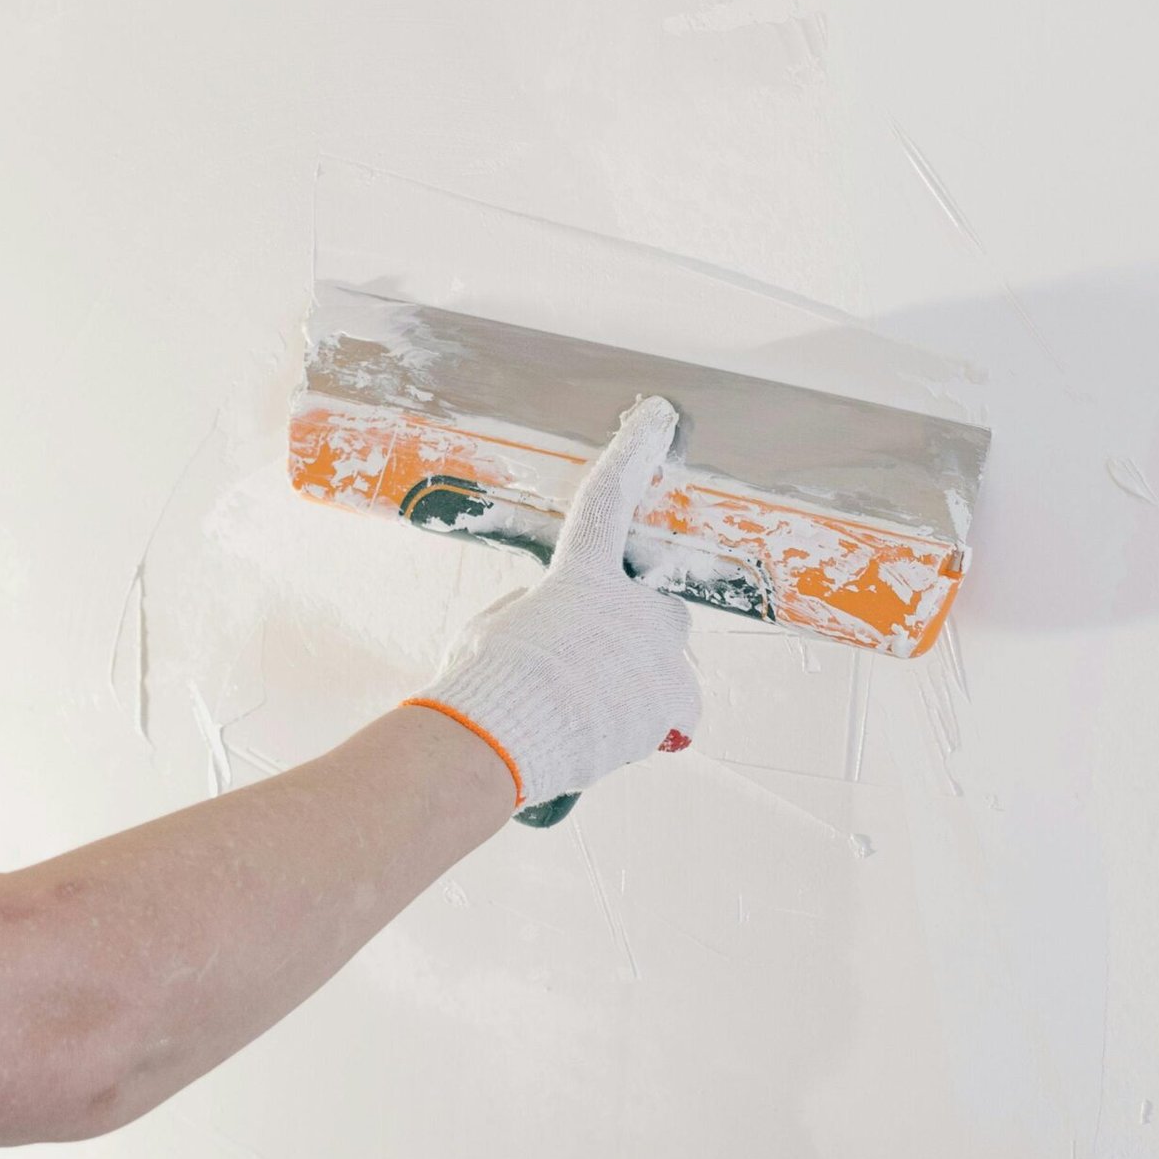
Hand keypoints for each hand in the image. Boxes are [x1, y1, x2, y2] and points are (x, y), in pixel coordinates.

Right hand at [404, 395, 699, 810]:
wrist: (498, 744)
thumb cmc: (483, 682)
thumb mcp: (497, 628)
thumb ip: (537, 611)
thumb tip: (556, 623)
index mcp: (582, 577)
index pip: (606, 499)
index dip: (632, 453)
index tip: (658, 415)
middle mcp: (633, 608)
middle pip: (654, 609)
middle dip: (631, 635)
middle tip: (585, 669)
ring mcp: (661, 658)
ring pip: (660, 665)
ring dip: (631, 684)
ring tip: (579, 718)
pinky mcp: (675, 707)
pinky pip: (670, 715)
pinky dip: (642, 726)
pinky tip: (599, 739)